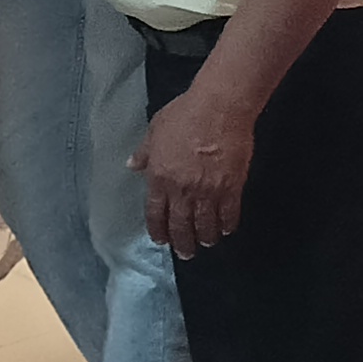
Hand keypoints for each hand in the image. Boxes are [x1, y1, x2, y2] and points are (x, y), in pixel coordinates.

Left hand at [130, 83, 256, 258]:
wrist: (220, 108)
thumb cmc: (184, 114)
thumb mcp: (155, 129)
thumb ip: (144, 152)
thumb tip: (131, 165)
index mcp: (159, 178)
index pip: (154, 213)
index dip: (157, 230)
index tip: (161, 240)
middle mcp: (181, 191)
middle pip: (180, 226)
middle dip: (181, 243)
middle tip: (185, 253)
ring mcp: (207, 192)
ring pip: (205, 226)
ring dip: (204, 238)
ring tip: (205, 243)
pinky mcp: (231, 188)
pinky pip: (228, 215)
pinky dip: (226, 225)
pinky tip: (225, 229)